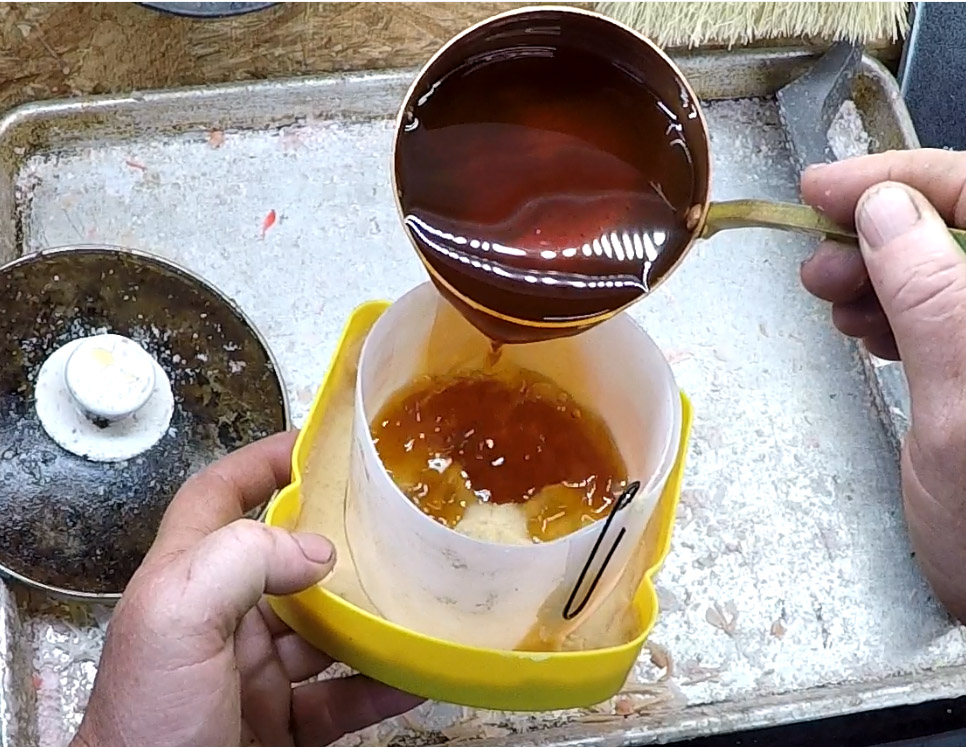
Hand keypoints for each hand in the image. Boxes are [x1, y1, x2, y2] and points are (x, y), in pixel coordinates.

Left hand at [72, 431, 421, 746]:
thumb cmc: (146, 724)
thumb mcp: (177, 621)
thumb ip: (241, 561)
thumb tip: (319, 551)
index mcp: (187, 581)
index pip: (219, 497)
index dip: (261, 462)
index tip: (317, 444)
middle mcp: (224, 620)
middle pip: (287, 562)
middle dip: (338, 540)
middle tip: (394, 520)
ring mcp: (255, 674)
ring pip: (325, 631)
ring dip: (373, 616)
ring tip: (422, 595)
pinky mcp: (283, 723)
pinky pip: (344, 696)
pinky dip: (383, 683)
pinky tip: (419, 672)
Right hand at [800, 149, 965, 620]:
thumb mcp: (961, 412)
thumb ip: (934, 298)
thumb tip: (886, 208)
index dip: (900, 181)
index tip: (823, 186)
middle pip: (959, 230)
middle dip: (880, 232)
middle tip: (815, 260)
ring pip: (942, 269)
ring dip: (879, 273)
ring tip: (830, 298)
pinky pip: (938, 311)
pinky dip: (893, 310)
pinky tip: (863, 326)